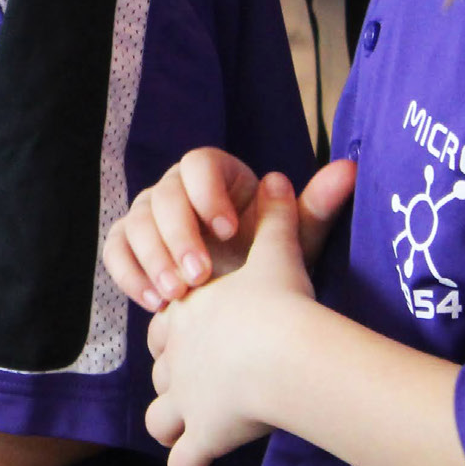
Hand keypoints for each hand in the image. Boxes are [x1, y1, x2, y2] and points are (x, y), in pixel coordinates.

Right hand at [105, 150, 354, 311]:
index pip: (197, 163)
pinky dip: (130, 275)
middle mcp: (173, 187)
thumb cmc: (266, 262)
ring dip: (153, 260)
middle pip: (161, 196)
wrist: (237, 301)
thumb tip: (349, 168)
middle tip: (200, 276)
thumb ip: (312, 206)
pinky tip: (154, 302)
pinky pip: (115, 252)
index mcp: (213, 174)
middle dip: (177, 237)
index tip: (228, 230)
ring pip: (134, 225)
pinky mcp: (126, 244)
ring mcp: (145, 215)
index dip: (207, 193)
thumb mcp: (292, 240)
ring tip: (176, 295)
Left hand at [146, 171, 324, 465]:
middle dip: (171, 379)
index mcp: (190, 314)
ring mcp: (185, 398)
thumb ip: (282, 216)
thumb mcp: (281, 250)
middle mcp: (178, 357)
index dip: (178, 331)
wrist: (282, 351)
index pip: (169, 323)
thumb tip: (280, 175)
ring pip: (160, 417)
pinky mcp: (199, 436)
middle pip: (161, 369)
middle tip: (188, 389)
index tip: (188, 337)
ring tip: (184, 442)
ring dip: (171, 428)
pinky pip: (183, 465)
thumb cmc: (282, 301)